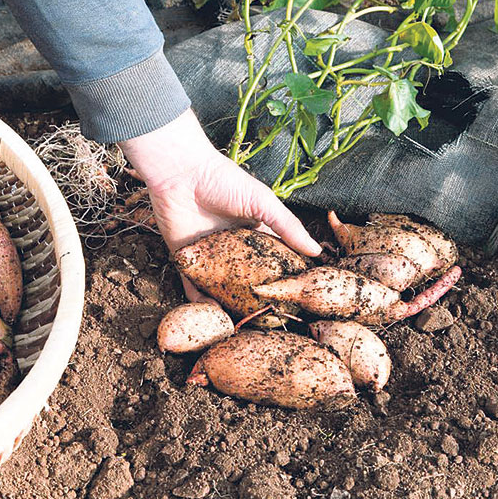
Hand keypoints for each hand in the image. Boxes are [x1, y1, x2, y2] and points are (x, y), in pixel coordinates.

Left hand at [118, 109, 321, 300]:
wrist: (181, 173)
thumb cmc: (225, 181)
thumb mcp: (263, 203)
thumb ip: (287, 227)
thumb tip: (316, 251)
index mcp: (252, 232)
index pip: (269, 259)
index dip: (280, 277)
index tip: (294, 297)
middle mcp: (230, 246)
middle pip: (245, 277)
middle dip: (255, 297)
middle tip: (269, 319)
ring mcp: (207, 254)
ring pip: (219, 286)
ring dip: (228, 304)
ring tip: (243, 325)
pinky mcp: (185, 258)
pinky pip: (191, 285)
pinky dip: (199, 302)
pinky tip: (212, 317)